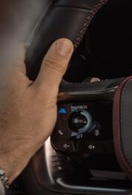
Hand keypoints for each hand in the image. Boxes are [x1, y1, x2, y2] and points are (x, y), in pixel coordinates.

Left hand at [0, 38, 73, 182]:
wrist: (10, 150)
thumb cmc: (23, 126)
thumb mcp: (46, 93)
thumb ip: (54, 67)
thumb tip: (63, 44)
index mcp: (10, 69)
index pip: (25, 45)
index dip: (44, 47)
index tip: (56, 54)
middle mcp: (5, 77)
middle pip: (27, 61)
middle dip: (44, 68)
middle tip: (54, 83)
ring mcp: (6, 89)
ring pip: (26, 76)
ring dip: (39, 82)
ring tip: (47, 97)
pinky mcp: (9, 100)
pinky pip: (24, 89)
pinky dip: (33, 93)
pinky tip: (39, 106)